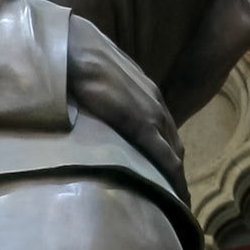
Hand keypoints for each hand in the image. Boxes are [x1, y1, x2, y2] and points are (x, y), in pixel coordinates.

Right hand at [68, 15, 187, 204]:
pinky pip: (165, 157)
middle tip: (172, 194)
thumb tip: (93, 109)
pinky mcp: (142, 124)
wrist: (73, 47)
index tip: (166, 174)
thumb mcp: (98, 78)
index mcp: (146, 92)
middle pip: (173, 143)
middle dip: (175, 169)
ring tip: (175, 202)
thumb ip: (104, 94)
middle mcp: (156, 102)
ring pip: (174, 153)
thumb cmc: (78, 59)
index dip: (167, 153)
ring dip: (176, 177)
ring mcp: (152, 112)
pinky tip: (176, 197)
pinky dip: (174, 178)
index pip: (163, 129)